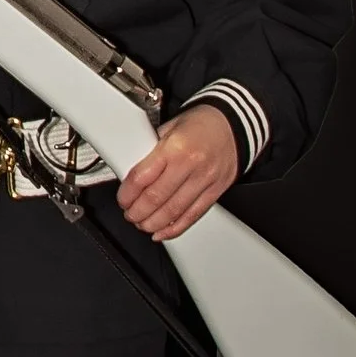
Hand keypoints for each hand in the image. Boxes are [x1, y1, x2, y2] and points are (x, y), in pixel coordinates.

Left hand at [117, 103, 240, 241]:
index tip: (122, 199)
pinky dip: (176, 228)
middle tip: (129, 214)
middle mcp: (191, 165)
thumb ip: (150, 151)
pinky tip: (163, 232)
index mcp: (175, 147)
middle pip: (156, 198)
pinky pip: (193, 215)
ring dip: (153, 223)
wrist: (233, 125)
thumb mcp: (168, 128)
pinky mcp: (216, 191)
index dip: (127, 194)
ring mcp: (206, 180)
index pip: (142, 178)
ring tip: (143, 224)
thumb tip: (130, 173)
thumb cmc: (200, 124)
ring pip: (174, 211)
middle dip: (138, 212)